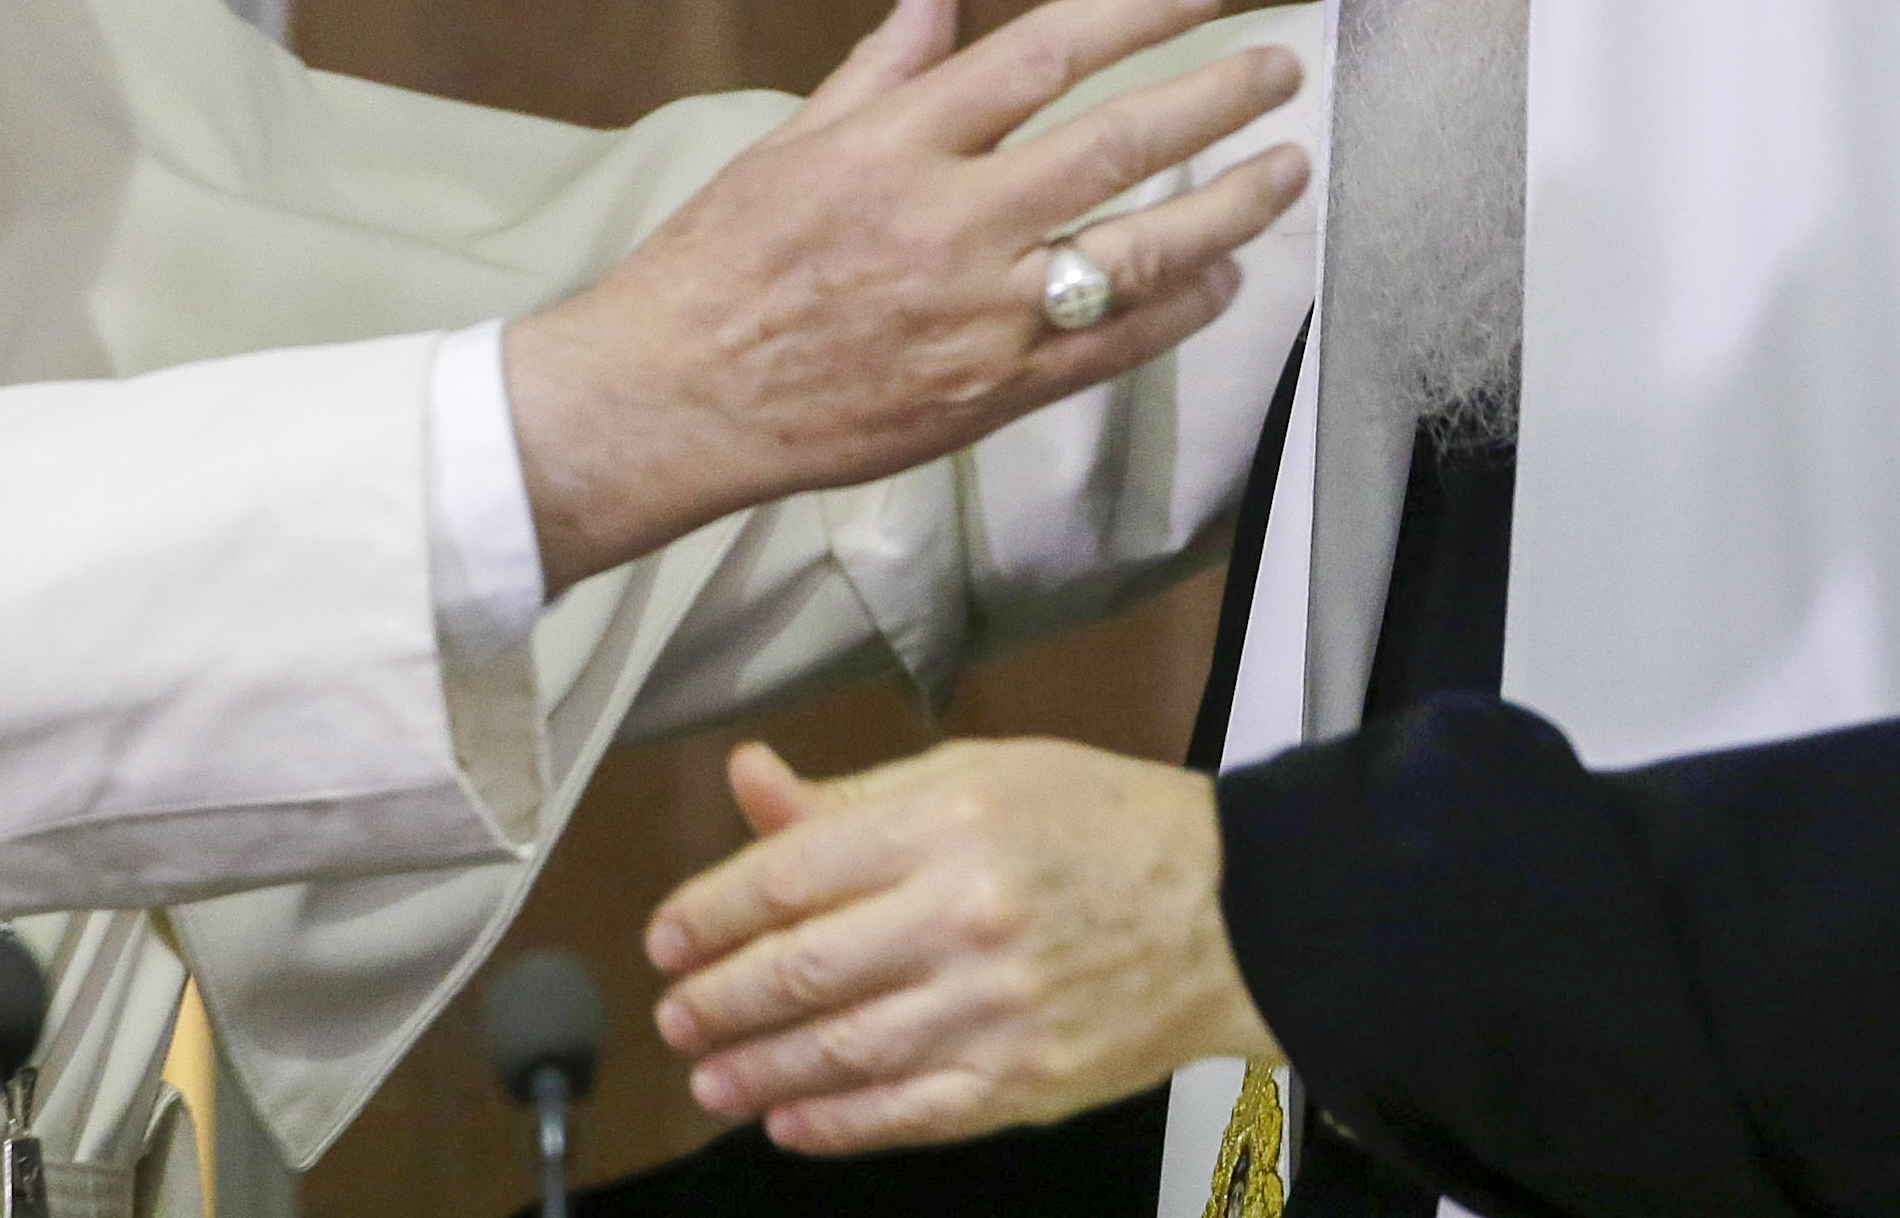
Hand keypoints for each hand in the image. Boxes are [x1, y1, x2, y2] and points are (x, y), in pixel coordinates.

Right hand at [503, 0, 1307, 586]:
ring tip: (1287, 170)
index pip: (1039, 54)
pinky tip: (1227, 280)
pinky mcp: (989, 393)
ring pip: (1138, 250)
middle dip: (1215, 99)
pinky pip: (1112, 346)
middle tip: (1281, 68)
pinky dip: (1181, 310)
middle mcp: (945, 222)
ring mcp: (975, 314)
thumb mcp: (793, 141)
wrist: (674, 398)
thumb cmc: (722, 262)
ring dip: (1229, 207)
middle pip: (1114, 143)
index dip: (1131, 14)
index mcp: (893, 144)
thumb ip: (884, 62)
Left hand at [644, 738, 1279, 1153]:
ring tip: (709, 1076)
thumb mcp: (976, 775)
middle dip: (719, 999)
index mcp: (946, 824)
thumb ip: (854, 795)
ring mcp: (994, 1011)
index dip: (709, 911)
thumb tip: (749, 781)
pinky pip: (906, 1114)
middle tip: (672, 1015)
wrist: (1232, 911)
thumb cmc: (1100, 825)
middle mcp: (963, 918)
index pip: (790, 874)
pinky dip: (836, 1125)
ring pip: (841, 1053)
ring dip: (757, 1071)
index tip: (666, 937)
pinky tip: (788, 1121)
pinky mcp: (1023, 1082)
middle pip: (802, 971)